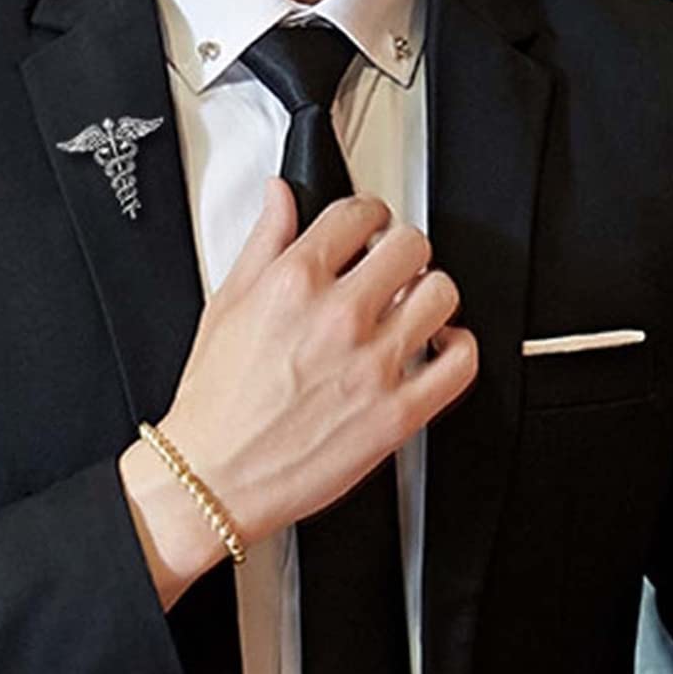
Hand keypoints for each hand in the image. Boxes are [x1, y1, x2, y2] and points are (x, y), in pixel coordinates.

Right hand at [120, 179, 477, 607]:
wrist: (213, 477)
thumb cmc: (214, 404)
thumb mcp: (225, 306)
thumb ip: (262, 242)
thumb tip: (281, 197)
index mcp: (293, 283)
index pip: (358, 213)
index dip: (365, 218)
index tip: (365, 232)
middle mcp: (337, 318)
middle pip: (410, 244)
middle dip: (400, 252)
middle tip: (389, 271)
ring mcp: (372, 366)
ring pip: (442, 293)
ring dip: (430, 294)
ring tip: (411, 309)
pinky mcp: (396, 413)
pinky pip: (460, 362)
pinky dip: (458, 347)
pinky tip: (437, 348)